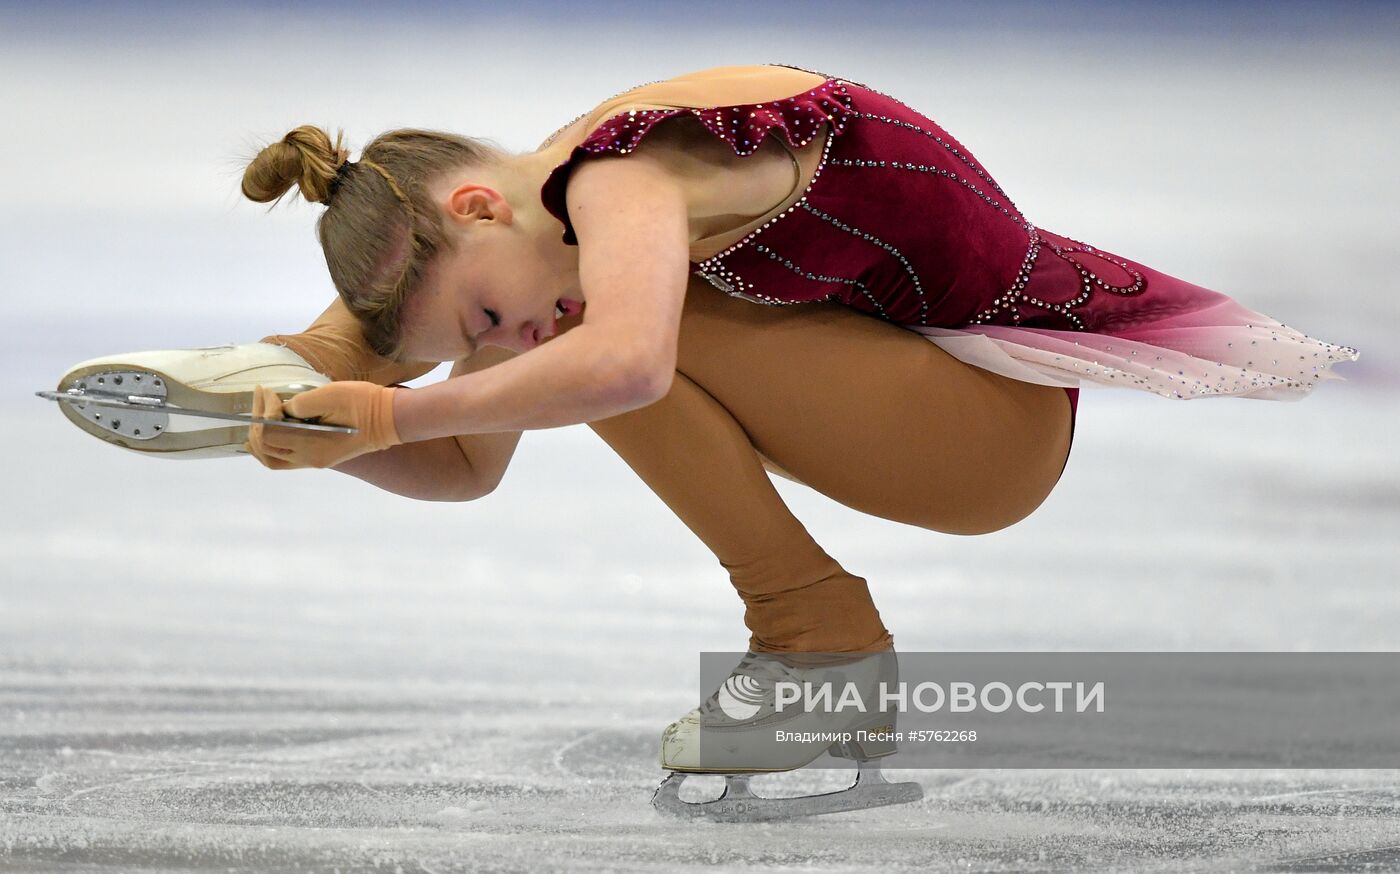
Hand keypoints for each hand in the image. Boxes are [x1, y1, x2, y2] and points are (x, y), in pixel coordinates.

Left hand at [242, 382, 401, 469]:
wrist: (390, 419)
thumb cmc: (363, 403)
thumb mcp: (330, 395)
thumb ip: (300, 404)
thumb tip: (282, 410)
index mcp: (310, 445)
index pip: (268, 433)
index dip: (262, 411)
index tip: (270, 391)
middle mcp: (309, 458)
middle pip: (264, 449)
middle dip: (256, 421)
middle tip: (261, 397)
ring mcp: (314, 461)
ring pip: (272, 460)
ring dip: (259, 440)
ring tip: (255, 419)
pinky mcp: (319, 457)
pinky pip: (284, 458)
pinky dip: (270, 446)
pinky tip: (268, 431)